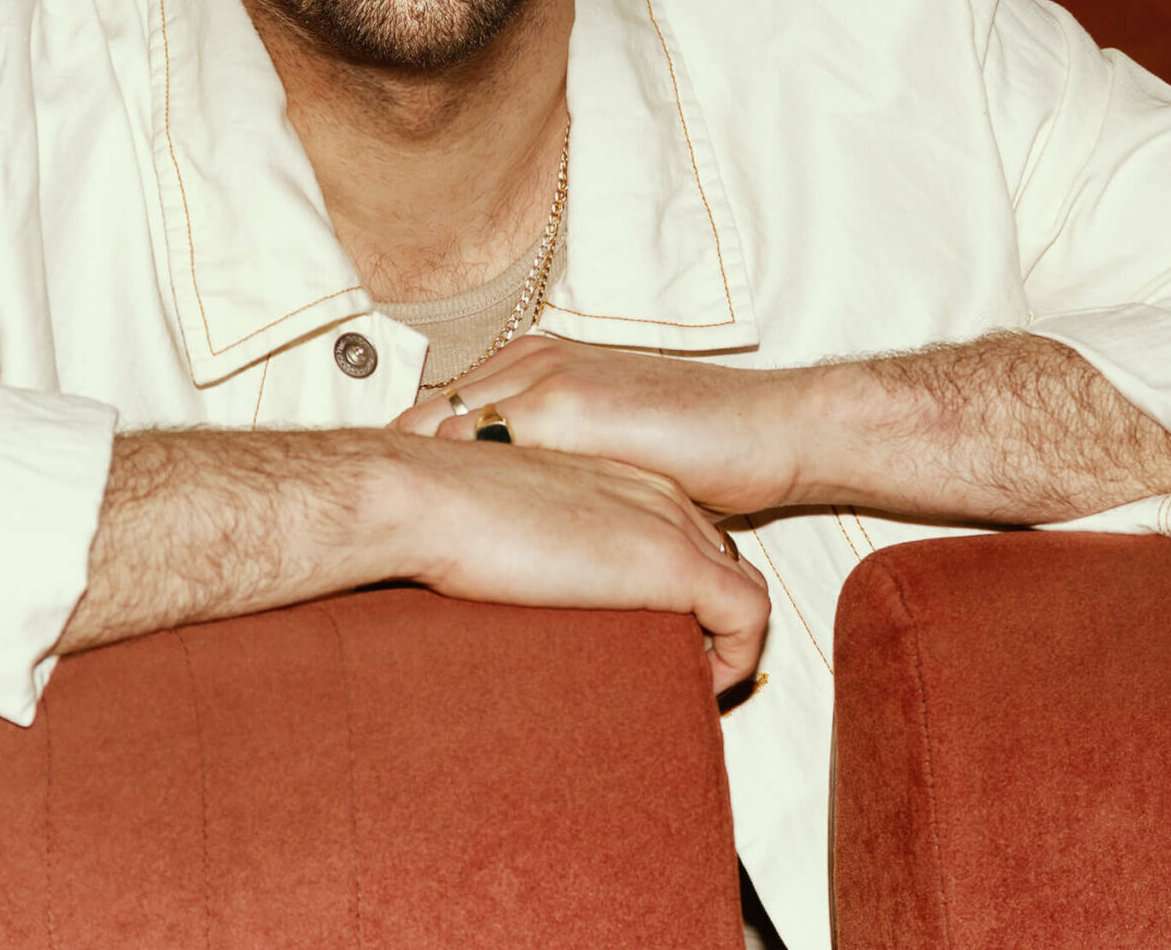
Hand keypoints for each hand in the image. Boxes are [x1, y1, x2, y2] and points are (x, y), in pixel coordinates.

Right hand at [382, 433, 769, 690]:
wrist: (422, 498)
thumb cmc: (438, 512)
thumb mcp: (502, 519)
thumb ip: (529, 538)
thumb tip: (514, 578)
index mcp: (617, 478)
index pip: (682, 531)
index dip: (680, 589)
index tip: (653, 636)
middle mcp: (652, 494)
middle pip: (719, 557)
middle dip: (707, 619)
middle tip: (674, 670)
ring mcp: (666, 524)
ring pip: (740, 585)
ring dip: (722, 643)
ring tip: (681, 687)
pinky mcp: (669, 564)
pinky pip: (748, 616)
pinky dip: (737, 659)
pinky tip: (699, 690)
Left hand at [390, 336, 809, 516]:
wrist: (769, 430)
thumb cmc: (701, 447)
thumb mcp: (611, 447)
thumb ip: (559, 458)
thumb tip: (511, 505)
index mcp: (542, 366)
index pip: (448, 412)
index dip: (413, 460)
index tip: (382, 506)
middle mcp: (535, 361)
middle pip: (429, 415)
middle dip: (395, 466)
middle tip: (362, 519)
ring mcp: (546, 377)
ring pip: (442, 425)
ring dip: (410, 472)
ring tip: (377, 525)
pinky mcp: (565, 404)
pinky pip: (479, 438)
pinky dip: (449, 475)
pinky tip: (430, 518)